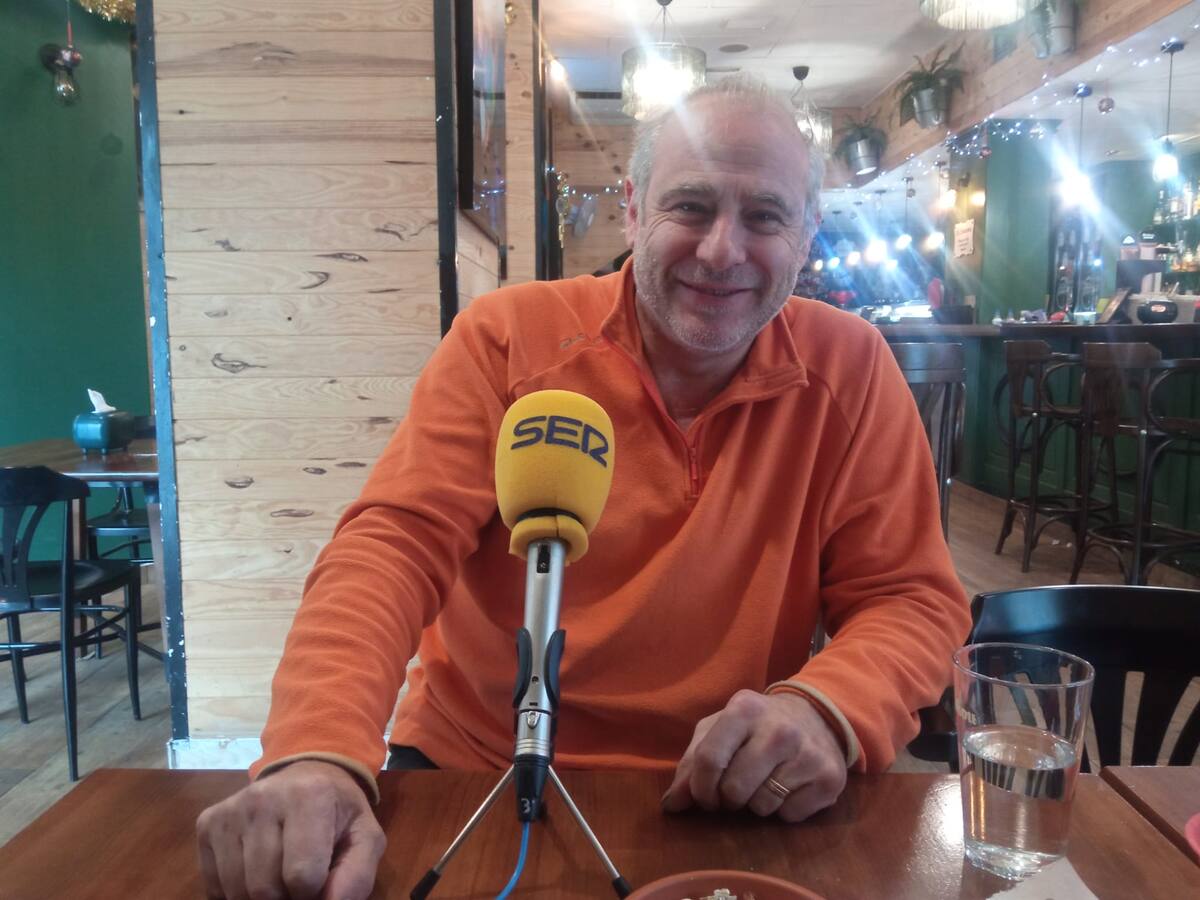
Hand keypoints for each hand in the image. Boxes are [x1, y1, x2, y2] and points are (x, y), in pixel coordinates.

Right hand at [196, 759, 384, 899]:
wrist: (306, 775)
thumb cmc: (338, 812)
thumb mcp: (364, 838)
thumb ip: (355, 876)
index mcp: (309, 795)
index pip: (302, 876)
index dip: (314, 892)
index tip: (320, 879)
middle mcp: (263, 798)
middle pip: (265, 888)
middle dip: (285, 898)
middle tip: (298, 882)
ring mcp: (230, 811)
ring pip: (237, 891)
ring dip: (261, 897)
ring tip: (279, 875)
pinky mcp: (208, 823)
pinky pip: (213, 885)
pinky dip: (236, 892)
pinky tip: (255, 870)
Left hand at [661, 690, 847, 821]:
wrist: (817, 718)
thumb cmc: (757, 727)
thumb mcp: (720, 730)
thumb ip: (691, 763)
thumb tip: (671, 805)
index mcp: (744, 709)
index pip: (709, 759)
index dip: (700, 788)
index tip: (704, 796)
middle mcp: (779, 729)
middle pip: (734, 789)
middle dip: (727, 800)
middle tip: (735, 790)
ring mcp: (808, 753)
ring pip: (762, 806)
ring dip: (756, 804)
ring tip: (764, 782)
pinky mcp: (829, 778)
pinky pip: (790, 815)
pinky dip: (784, 809)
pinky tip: (790, 786)